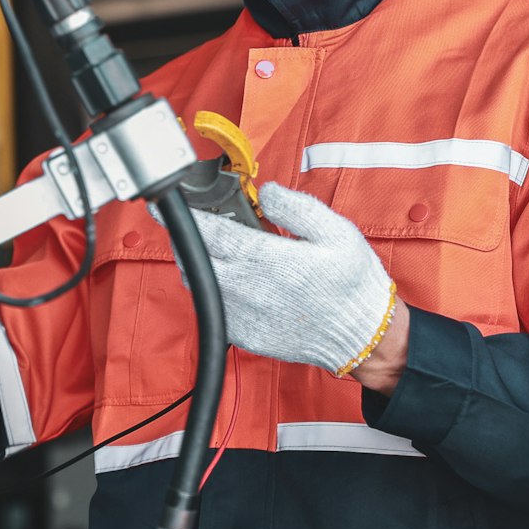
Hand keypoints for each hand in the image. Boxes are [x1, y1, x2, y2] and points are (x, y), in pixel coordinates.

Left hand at [171, 183, 396, 377]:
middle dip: (190, 239)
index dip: (185, 216)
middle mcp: (246, 289)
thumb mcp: (336, 231)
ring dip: (201, 264)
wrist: (362, 336)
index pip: (209, 232)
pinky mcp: (244, 336)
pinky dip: (215, 290)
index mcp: (265, 259)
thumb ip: (296, 207)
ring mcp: (242, 316)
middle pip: (195, 259)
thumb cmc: (352, 283)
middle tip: (200, 225)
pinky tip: (237, 281)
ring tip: (219, 251)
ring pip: (200, 285)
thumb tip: (266, 191)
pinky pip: (215, 308)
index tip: (165, 206)